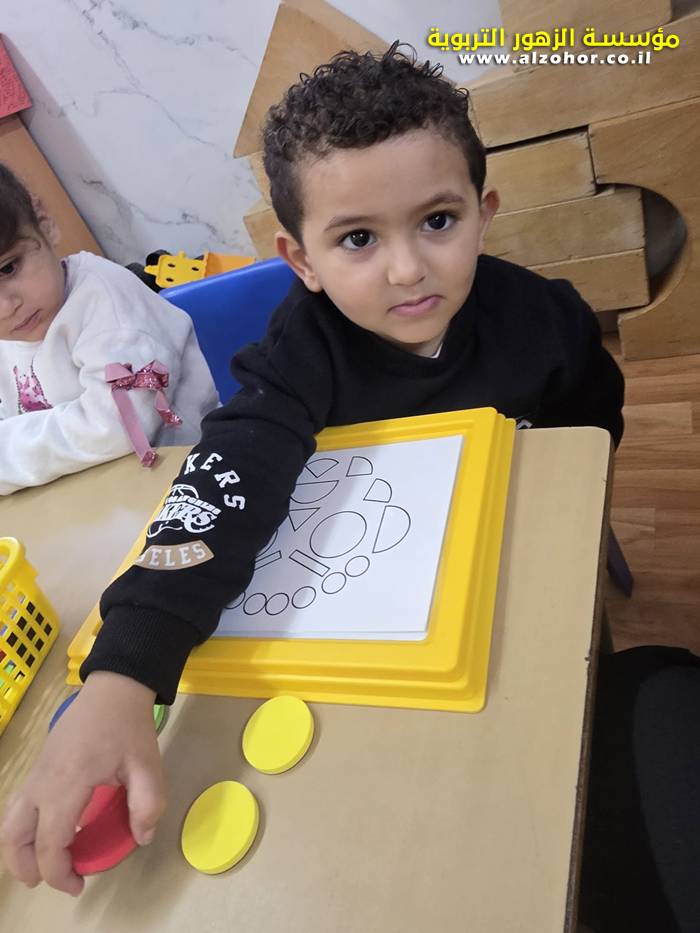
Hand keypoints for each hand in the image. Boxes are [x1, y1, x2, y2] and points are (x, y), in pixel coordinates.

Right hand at [0, 671, 165, 895]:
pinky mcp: (38, 766)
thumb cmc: (129, 726)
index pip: (49, 844)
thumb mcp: (148, 764)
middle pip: (14, 837)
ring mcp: (36, 772)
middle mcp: (42, 782)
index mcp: (66, 785)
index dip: (59, 873)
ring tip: (41, 865)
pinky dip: (24, 828)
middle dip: (27, 868)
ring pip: (9, 821)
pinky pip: (18, 805)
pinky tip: (48, 832)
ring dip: (18, 850)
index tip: (79, 885)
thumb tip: (141, 838)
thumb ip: (148, 803)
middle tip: (53, 881)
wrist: (113, 688)